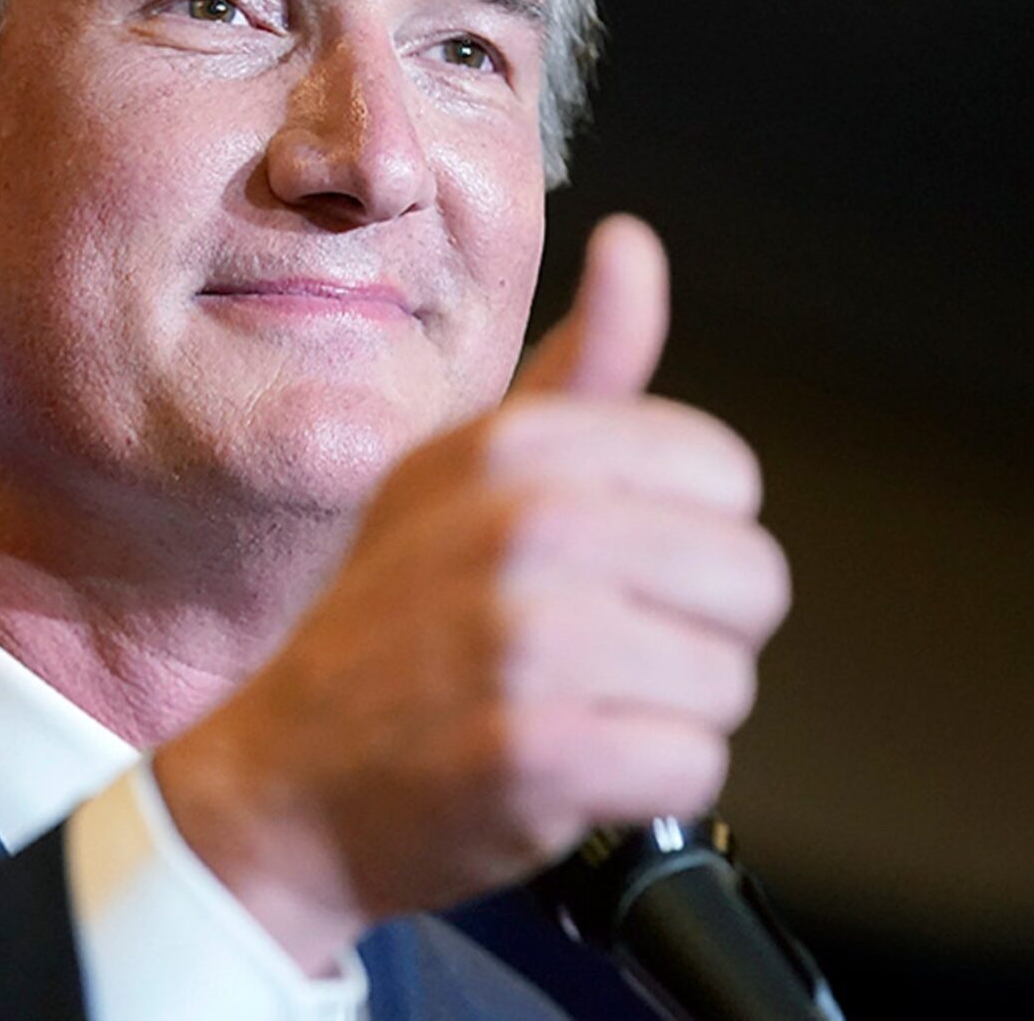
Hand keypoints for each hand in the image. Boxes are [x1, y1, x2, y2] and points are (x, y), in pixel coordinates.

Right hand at [154, 215, 789, 971]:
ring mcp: (524, 642)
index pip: (722, 471)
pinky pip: (689, 767)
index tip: (610, 568)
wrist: (283, 784)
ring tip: (571, 709)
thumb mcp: (465, 472)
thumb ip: (579, 368)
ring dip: (665, 717)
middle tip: (595, 655)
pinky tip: (571, 773)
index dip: (687, 534)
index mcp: (513, 448)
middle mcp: (519, 528)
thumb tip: (635, 245)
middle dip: (692, 634)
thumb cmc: (391, 624)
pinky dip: (645, 788)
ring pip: (725, 681)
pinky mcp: (534, 756)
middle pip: (750, 580)